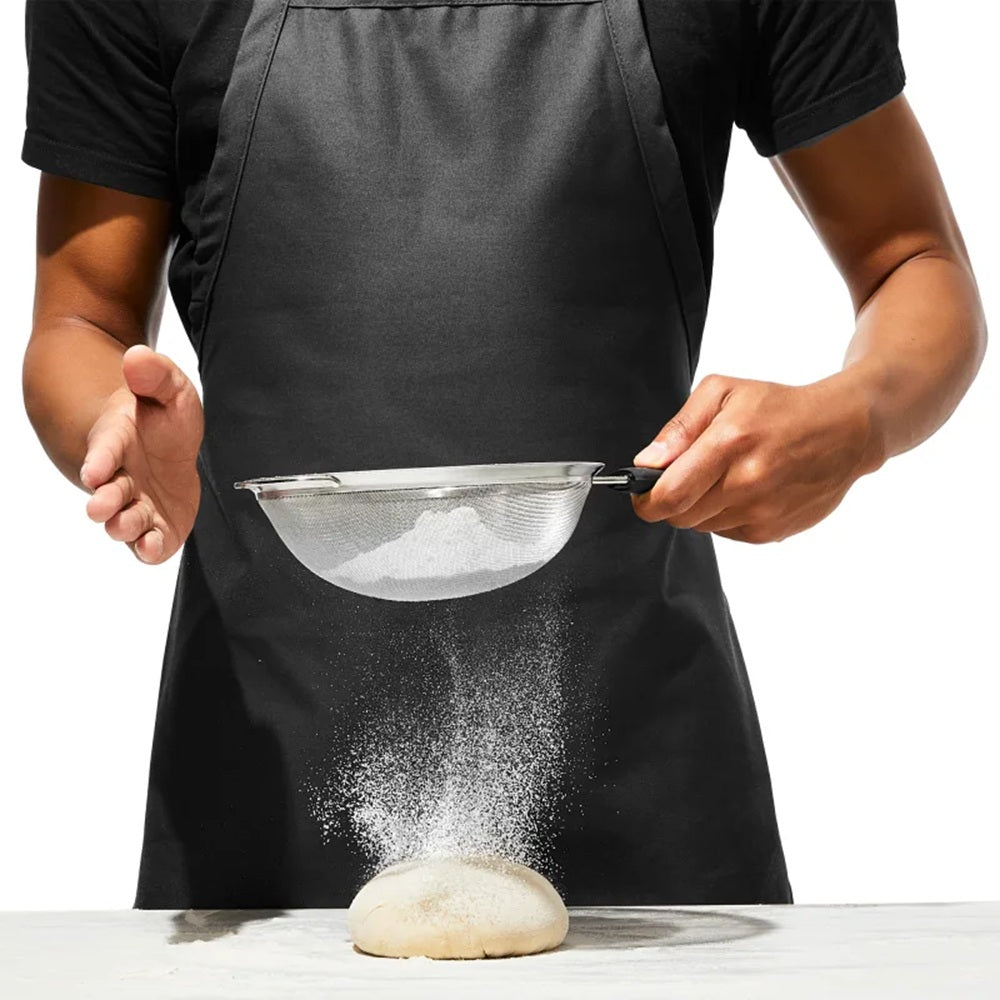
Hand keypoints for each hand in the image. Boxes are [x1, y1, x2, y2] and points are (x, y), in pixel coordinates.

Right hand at [82, 346, 203, 563]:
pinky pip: (149, 542)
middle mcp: (122, 477)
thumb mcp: (168, 387)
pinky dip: (150, 548)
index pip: (104, 450)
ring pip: (125, 520)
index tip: (94, 470)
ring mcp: (137, 503)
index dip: (99, 460)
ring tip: (125, 526)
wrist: (167, 444)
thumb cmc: (159, 418)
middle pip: (108, 492)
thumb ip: (154, 374)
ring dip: (124, 525)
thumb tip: (138, 356)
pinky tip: (153, 548)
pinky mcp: (157, 524)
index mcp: (118, 441)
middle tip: (102, 506)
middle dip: (104, 500)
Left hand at [631, 373, 883, 542]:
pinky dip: (724, 516)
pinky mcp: (773, 531)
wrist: (846, 430)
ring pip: (701, 527)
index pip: (667, 495)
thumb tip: (648, 462)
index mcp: (729, 443)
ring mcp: (762, 511)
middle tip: (684, 477)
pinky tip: (743, 490)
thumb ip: (679, 428)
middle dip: (670, 500)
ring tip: (721, 477)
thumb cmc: (781, 408)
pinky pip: (725, 533)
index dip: (645, 498)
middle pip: (679, 516)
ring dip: (699, 508)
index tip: (642, 489)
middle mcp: (746, 483)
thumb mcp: (723, 393)